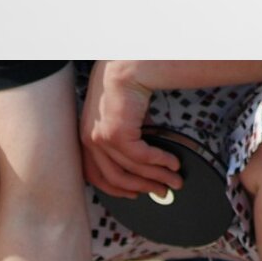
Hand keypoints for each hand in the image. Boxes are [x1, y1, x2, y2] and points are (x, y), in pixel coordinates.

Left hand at [80, 60, 181, 197]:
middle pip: (116, 178)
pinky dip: (160, 162)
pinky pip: (142, 157)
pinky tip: (173, 163)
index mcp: (86, 138)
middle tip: (162, 192)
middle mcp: (90, 141)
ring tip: (174, 180)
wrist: (127, 65)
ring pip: (132, 170)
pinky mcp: (116, 134)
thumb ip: (124, 140)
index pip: (97, 175)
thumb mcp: (119, 119)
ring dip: (157, 177)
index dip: (117, 190)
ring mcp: (101, 139)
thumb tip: (143, 163)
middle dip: (143, 188)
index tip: (134, 195)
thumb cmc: (124, 87)